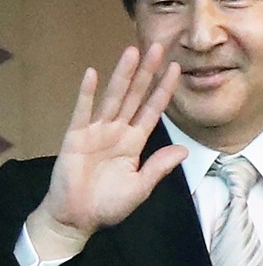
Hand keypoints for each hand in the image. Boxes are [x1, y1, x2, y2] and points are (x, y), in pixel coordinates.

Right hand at [26, 44, 186, 259]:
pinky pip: (82, 111)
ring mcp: (96, 131)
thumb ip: (159, 167)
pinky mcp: (76, 137)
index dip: (164, 90)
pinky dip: (86, 93)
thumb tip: (184, 149)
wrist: (77, 218)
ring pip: (113, 97)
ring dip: (122, 75)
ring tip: (132, 52)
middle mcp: (118, 131)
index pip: (153, 110)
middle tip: (157, 47)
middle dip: (147, 72)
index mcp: (135, 142)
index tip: (176, 69)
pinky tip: (92, 74)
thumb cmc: (109, 204)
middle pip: (135, 96)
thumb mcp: (141, 187)